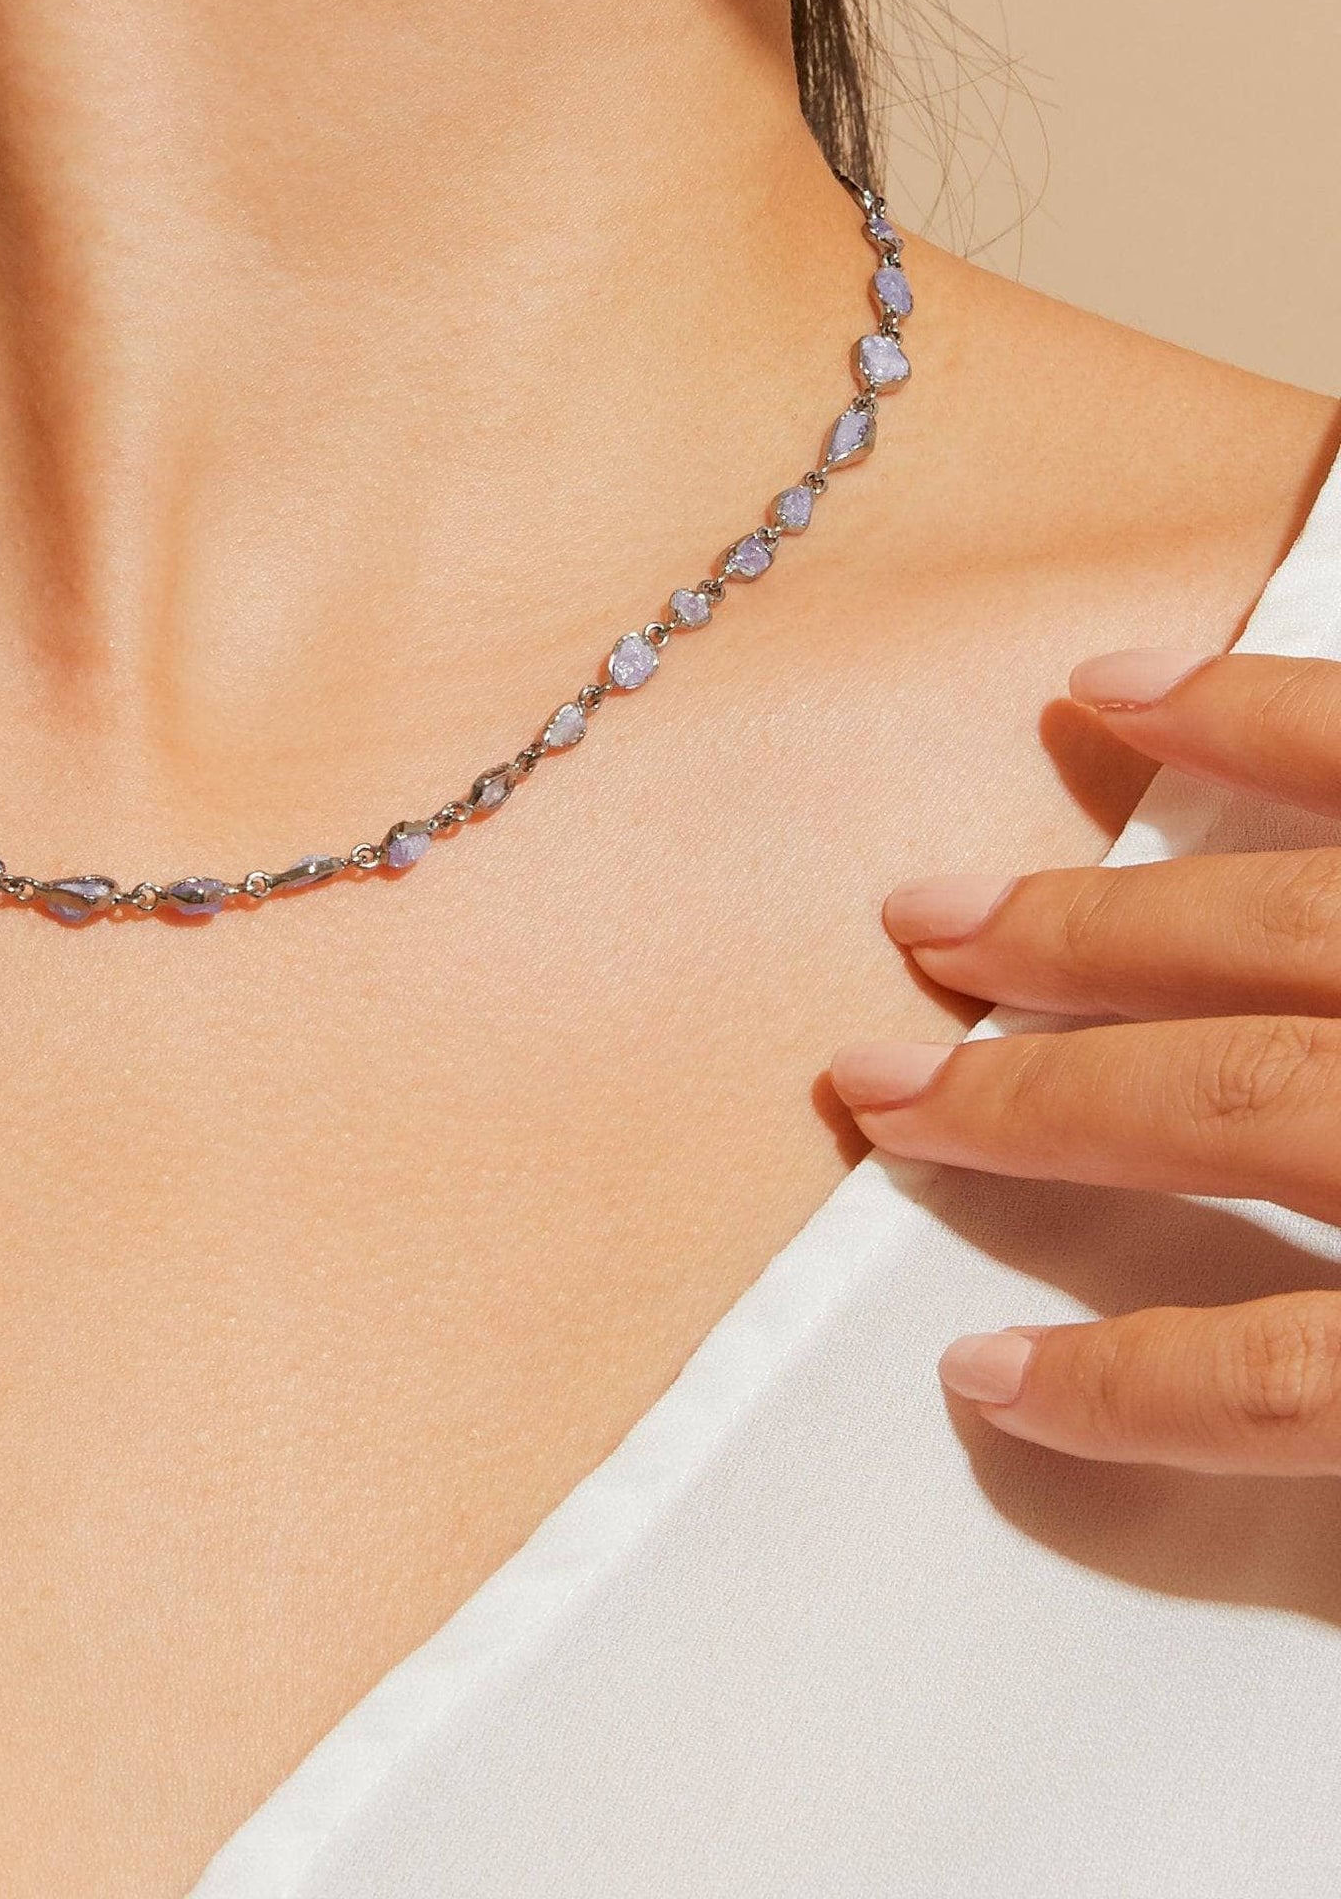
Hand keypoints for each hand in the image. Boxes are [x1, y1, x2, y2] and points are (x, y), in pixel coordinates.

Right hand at [831, 648, 1340, 1473]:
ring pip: (1278, 926)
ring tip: (932, 911)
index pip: (1290, 1380)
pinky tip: (1124, 683)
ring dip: (1082, 924)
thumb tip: (1269, 1490)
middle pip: (1238, 1107)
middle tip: (882, 1081)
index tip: (993, 1378)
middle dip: (1040, 1098)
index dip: (1132, 1390)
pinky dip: (1250, 712)